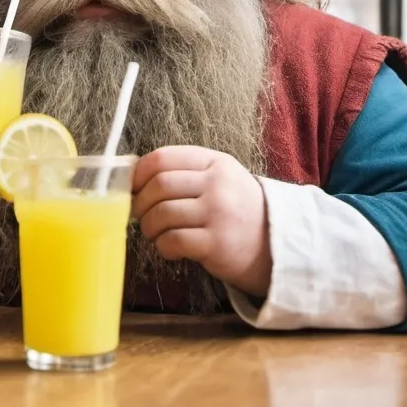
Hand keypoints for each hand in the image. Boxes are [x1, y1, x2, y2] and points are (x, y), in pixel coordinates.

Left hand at [132, 147, 271, 299]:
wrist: (274, 243)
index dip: (139, 173)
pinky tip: (170, 248)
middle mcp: (218, 184)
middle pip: (159, 185)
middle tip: (140, 214)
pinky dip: (163, 246)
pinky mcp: (216, 243)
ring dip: (149, 227)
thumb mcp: (219, 178)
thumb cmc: (236, 209)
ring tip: (155, 232)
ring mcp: (219, 213)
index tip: (132, 187)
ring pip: (162, 214)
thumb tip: (133, 175)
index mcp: (215, 162)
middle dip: (140, 203)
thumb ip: (184, 171)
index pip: (163, 158)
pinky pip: (172, 241)